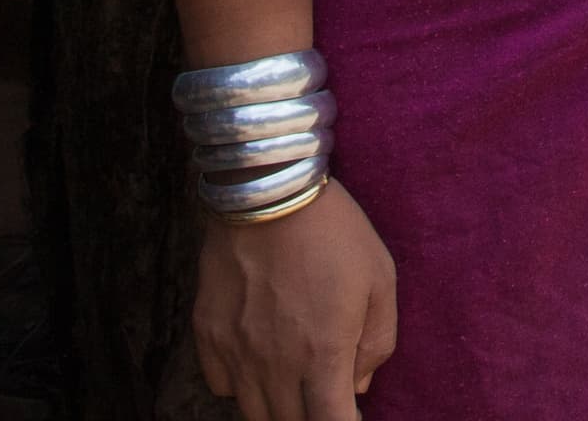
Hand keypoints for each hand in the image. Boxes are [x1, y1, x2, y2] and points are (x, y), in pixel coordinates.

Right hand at [192, 179, 396, 420]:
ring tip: (296, 380)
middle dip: (313, 415)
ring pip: (254, 412)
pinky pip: (222, 385)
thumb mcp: (380, 278)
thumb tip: (359, 385)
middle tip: (326, 391)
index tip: (349, 416)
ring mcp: (236, 352)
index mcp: (323, 354)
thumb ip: (377, 341)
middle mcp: (275, 365)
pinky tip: (260, 360)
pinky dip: (242, 385)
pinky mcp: (207, 334)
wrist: (266, 191)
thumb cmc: (334, 231)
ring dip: (279, 406)